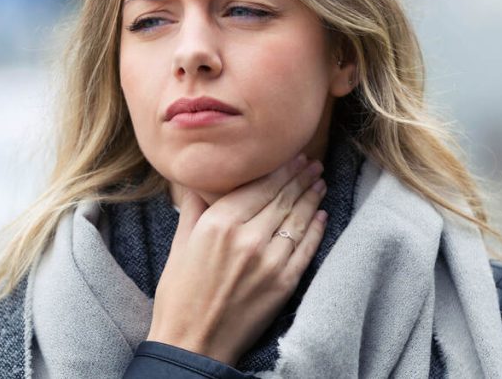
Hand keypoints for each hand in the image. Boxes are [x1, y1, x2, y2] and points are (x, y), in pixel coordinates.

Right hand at [145, 153, 328, 364]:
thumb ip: (194, 209)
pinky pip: (306, 248)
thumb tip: (199, 181)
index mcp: (218, 223)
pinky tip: (321, 215)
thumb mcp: (179, 244)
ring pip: (298, 219)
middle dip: (301, 177)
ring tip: (320, 183)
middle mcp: (247, 237)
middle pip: (282, 198)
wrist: (192, 343)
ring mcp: (269, 261)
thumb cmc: (179, 295)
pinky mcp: (284, 283)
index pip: (259, 185)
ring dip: (312, 197)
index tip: (293, 157)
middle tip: (313, 164)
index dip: (280, 169)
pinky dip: (316, 228)